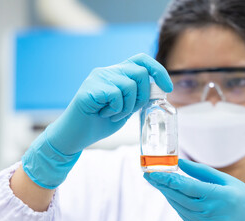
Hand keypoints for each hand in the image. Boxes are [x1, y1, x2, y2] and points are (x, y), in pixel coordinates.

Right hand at [22, 53, 172, 188]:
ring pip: (129, 85)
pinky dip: (115, 110)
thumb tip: (158, 89)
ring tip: (112, 114)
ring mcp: (98, 78)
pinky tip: (104, 114)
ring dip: (127, 107)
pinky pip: (115, 95)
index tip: (167, 88)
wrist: (76, 135)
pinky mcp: (90, 88)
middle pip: (140, 72)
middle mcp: (107, 71)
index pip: (142, 60)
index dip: (158, 70)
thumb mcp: (126, 108)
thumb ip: (138, 97)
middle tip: (129, 111)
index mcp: (117, 74)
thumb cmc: (101, 122)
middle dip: (143, 96)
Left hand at [144, 159, 244, 220]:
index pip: (187, 187)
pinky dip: (177, 206)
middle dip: (162, 185)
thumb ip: (203, 172)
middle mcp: (212, 213)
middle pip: (179, 198)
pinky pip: (186, 218)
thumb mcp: (228, 181)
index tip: (153, 172)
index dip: (168, 179)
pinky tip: (171, 196)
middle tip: (148, 175)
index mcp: (220, 197)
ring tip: (158, 183)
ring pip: (180, 209)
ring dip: (168, 195)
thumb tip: (181, 163)